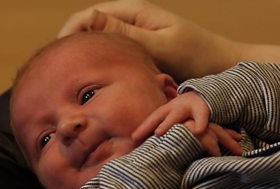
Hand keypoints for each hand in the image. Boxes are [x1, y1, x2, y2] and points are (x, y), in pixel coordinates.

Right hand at [58, 0, 241, 80]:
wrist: (224, 68)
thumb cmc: (199, 56)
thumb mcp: (163, 45)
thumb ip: (127, 33)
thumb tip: (89, 19)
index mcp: (133, 11)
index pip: (86, 16)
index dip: (67, 35)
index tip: (56, 60)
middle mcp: (130, 22)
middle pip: (88, 29)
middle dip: (71, 48)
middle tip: (57, 75)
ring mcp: (133, 38)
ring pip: (98, 44)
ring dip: (85, 59)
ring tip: (72, 83)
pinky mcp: (139, 54)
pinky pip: (112, 57)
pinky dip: (101, 68)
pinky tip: (96, 85)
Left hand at [132, 92, 241, 155]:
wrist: (205, 94)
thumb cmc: (185, 113)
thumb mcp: (173, 117)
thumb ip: (163, 130)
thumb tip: (148, 146)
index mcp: (167, 110)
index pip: (152, 119)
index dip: (143, 128)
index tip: (133, 138)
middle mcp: (176, 107)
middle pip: (162, 116)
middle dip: (152, 125)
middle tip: (142, 136)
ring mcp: (189, 107)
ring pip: (177, 115)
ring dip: (169, 123)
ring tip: (159, 133)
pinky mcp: (204, 110)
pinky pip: (202, 118)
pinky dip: (200, 124)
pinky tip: (198, 132)